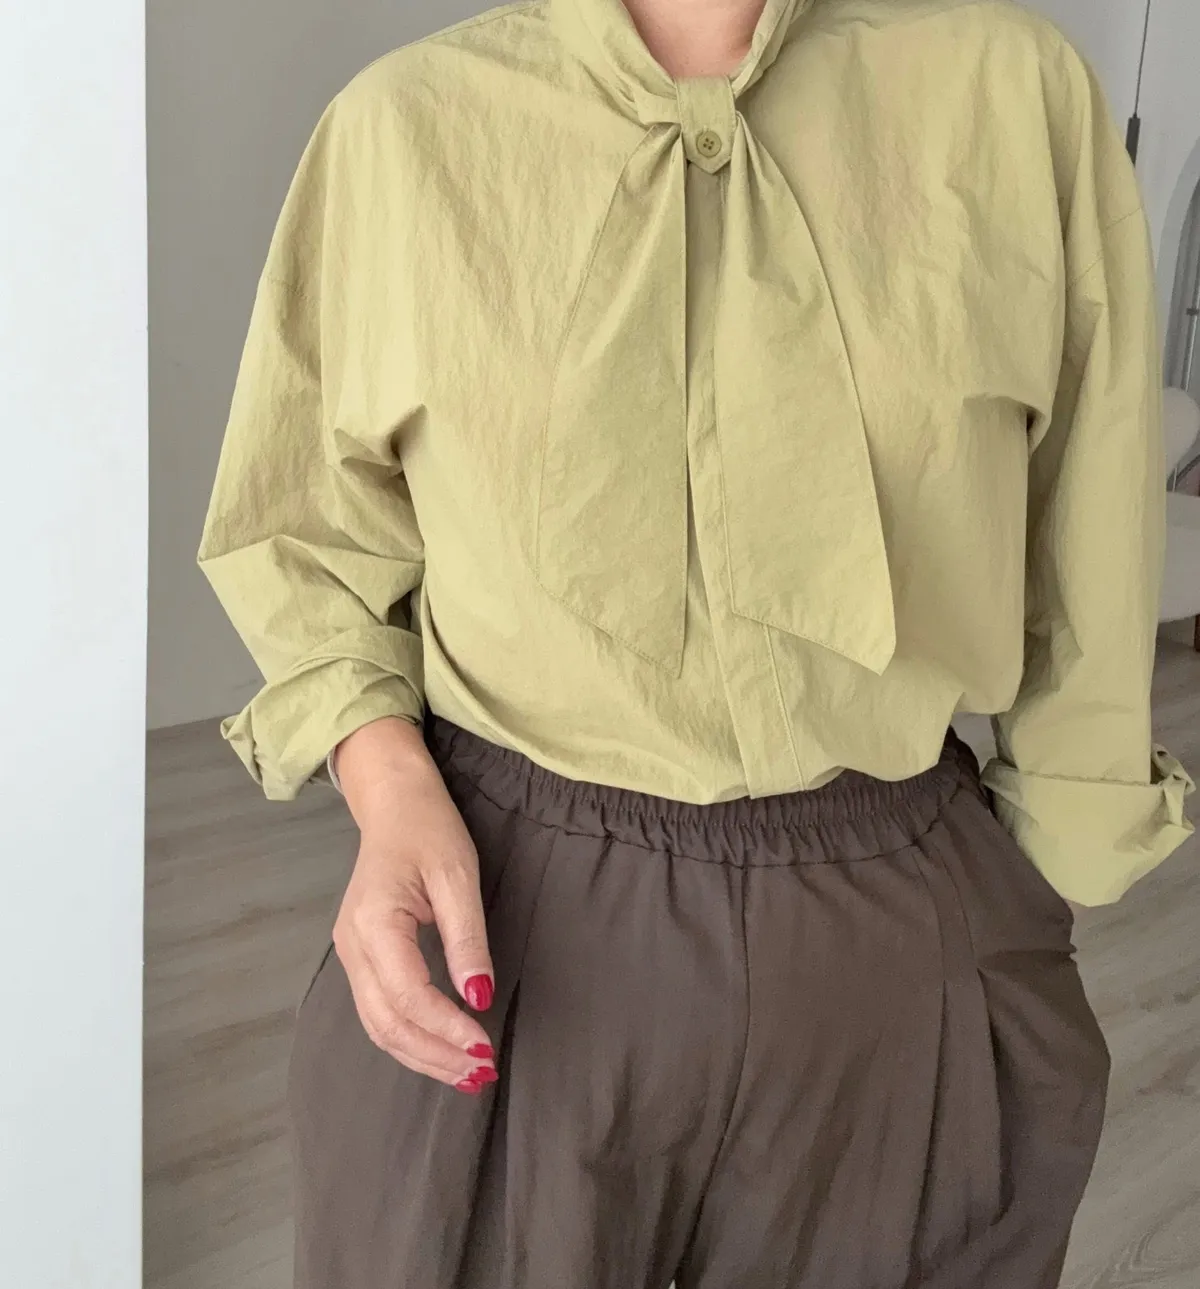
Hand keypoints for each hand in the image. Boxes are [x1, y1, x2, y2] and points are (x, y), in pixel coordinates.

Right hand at [330, 716, 497, 1095]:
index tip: (486, 1048)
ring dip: (421, 1055)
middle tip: (481, 1074)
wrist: (394, 803)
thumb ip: (467, 939)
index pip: (409, 996)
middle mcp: (352, 946)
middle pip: (387, 1023)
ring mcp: (350, 953)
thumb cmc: (429, 830)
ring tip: (466, 1073)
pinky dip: (409, 1037)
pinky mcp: (360, 957)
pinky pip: (379, 1011)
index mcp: (374, 923)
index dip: (447, 1029)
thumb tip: (479, 996)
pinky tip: (441, 1048)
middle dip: (434, 1055)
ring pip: (379, 1025)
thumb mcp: (458, 876)